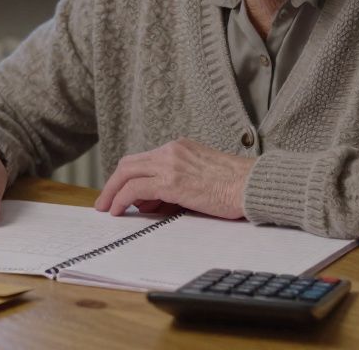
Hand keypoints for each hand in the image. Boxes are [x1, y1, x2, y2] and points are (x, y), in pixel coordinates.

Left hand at [93, 138, 254, 219]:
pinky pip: (135, 188)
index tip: (121, 194)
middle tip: (104, 202)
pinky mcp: (172, 181)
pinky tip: (118, 211)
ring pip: (127, 173)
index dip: (128, 177)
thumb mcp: (201, 177)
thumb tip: (151, 202)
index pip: (144, 160)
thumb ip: (176, 184)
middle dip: (113, 183)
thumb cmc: (236, 186)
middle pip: (129, 163)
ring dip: (112, 192)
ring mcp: (171, 163)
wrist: (254, 186)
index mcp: (180, 147)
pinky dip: (121, 198)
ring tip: (107, 209)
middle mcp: (172, 150)